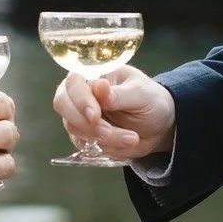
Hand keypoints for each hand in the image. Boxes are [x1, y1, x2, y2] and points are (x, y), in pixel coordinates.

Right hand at [52, 64, 175, 161]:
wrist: (159, 125)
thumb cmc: (150, 100)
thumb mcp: (141, 94)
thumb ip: (118, 94)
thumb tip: (99, 85)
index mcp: (94, 73)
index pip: (73, 82)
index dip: (80, 100)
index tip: (95, 116)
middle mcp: (81, 93)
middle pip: (63, 105)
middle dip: (85, 123)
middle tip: (109, 133)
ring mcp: (80, 115)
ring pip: (75, 128)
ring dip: (103, 138)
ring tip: (132, 139)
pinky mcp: (84, 135)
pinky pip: (84, 145)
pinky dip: (105, 148)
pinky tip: (125, 144)